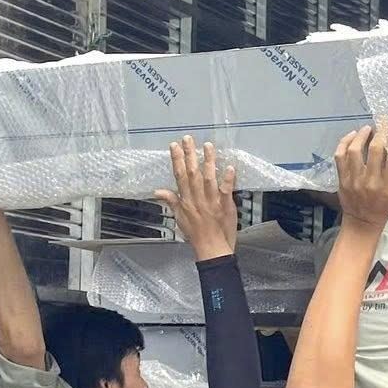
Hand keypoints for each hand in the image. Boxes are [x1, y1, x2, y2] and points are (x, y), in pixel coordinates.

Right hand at [156, 136, 238, 261]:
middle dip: (190, 154)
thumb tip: (157, 190)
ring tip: (208, 145)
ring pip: (208, 178)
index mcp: (186, 201)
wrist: (211, 249)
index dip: (176, 160)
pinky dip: (228, 179)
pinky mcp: (225, 206)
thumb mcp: (179, 218)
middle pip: (192, 173)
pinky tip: (229, 167)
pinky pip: (226, 190)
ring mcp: (211, 201)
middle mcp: (197, 198)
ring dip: (208, 161)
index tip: (174, 145)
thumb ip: (171, 201)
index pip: (179, 176)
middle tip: (188, 138)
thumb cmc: (196, 235)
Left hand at [334, 123, 387, 227]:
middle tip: (384, 123)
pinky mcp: (342, 178)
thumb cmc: (386, 209)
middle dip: (380, 133)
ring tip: (368, 128)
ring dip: (361, 136)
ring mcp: (354, 179)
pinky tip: (352, 135)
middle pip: (374, 150)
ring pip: (354, 150)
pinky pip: (340, 156)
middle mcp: (370, 180)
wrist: (362, 222)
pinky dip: (344, 143)